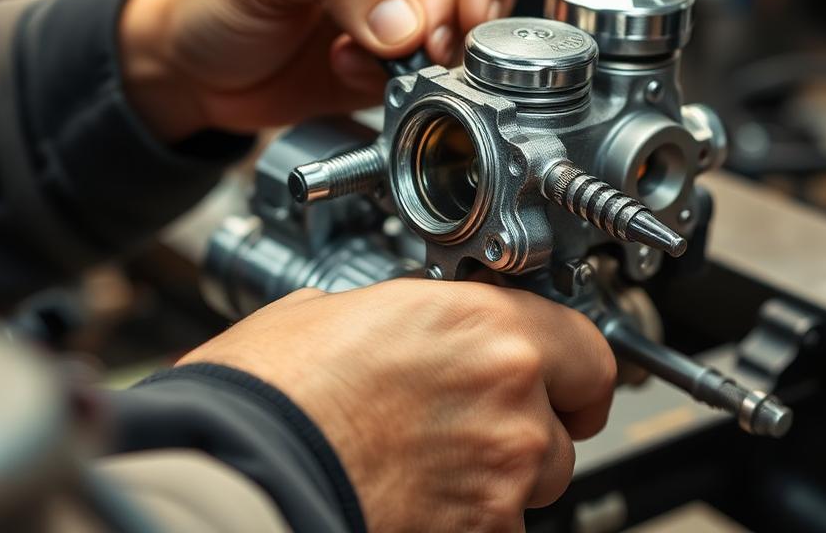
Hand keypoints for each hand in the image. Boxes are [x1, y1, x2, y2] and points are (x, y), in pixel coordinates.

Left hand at [119, 0, 522, 141]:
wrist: (184, 73)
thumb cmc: (208, 0)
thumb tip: (406, 20)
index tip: (466, 10)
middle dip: (454, 17)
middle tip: (423, 50)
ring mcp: (397, 4)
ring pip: (462, 26)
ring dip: (432, 55)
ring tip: (377, 65)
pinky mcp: (392, 57)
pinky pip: (434, 71)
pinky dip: (408, 84)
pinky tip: (355, 76)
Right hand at [179, 280, 616, 531]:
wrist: (237, 473)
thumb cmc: (269, 394)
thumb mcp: (337, 313)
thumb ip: (404, 318)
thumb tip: (405, 325)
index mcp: (485, 328)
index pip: (588, 350)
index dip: (570, 368)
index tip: (560, 378)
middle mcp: (510, 402)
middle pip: (563, 426)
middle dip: (526, 428)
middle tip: (465, 423)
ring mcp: (499, 478)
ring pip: (532, 484)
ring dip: (494, 478)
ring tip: (421, 464)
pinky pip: (495, 527)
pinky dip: (464, 518)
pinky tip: (409, 497)